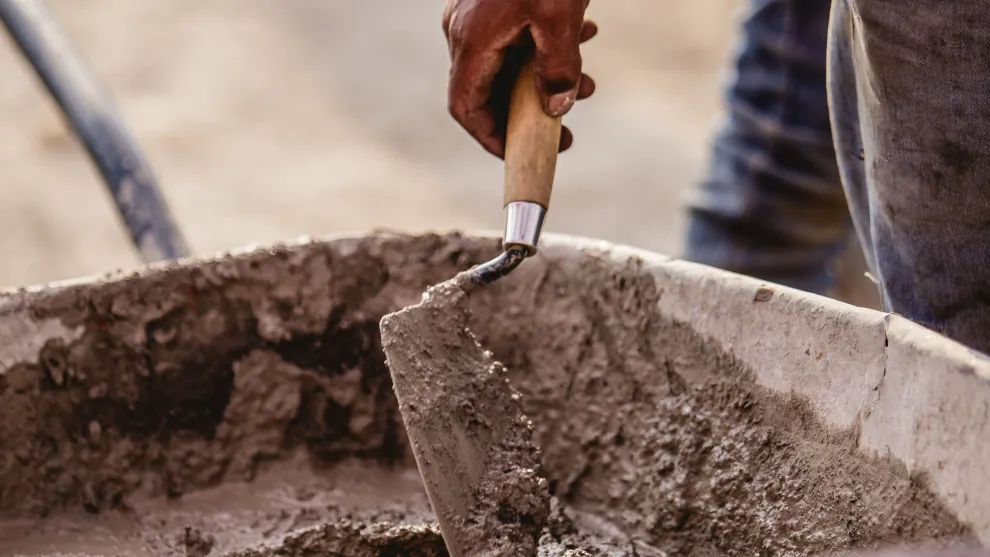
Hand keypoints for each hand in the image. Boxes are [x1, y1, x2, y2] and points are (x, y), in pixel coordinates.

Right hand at [443, 0, 597, 157]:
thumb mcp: (559, 16)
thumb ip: (558, 67)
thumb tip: (557, 107)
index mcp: (472, 42)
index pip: (468, 108)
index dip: (492, 138)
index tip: (522, 153)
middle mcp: (464, 32)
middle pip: (490, 92)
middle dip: (532, 112)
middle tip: (566, 130)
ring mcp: (474, 16)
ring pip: (507, 65)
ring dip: (546, 79)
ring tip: (586, 82)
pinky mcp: (490, 2)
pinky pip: (513, 37)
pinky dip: (545, 47)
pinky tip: (584, 33)